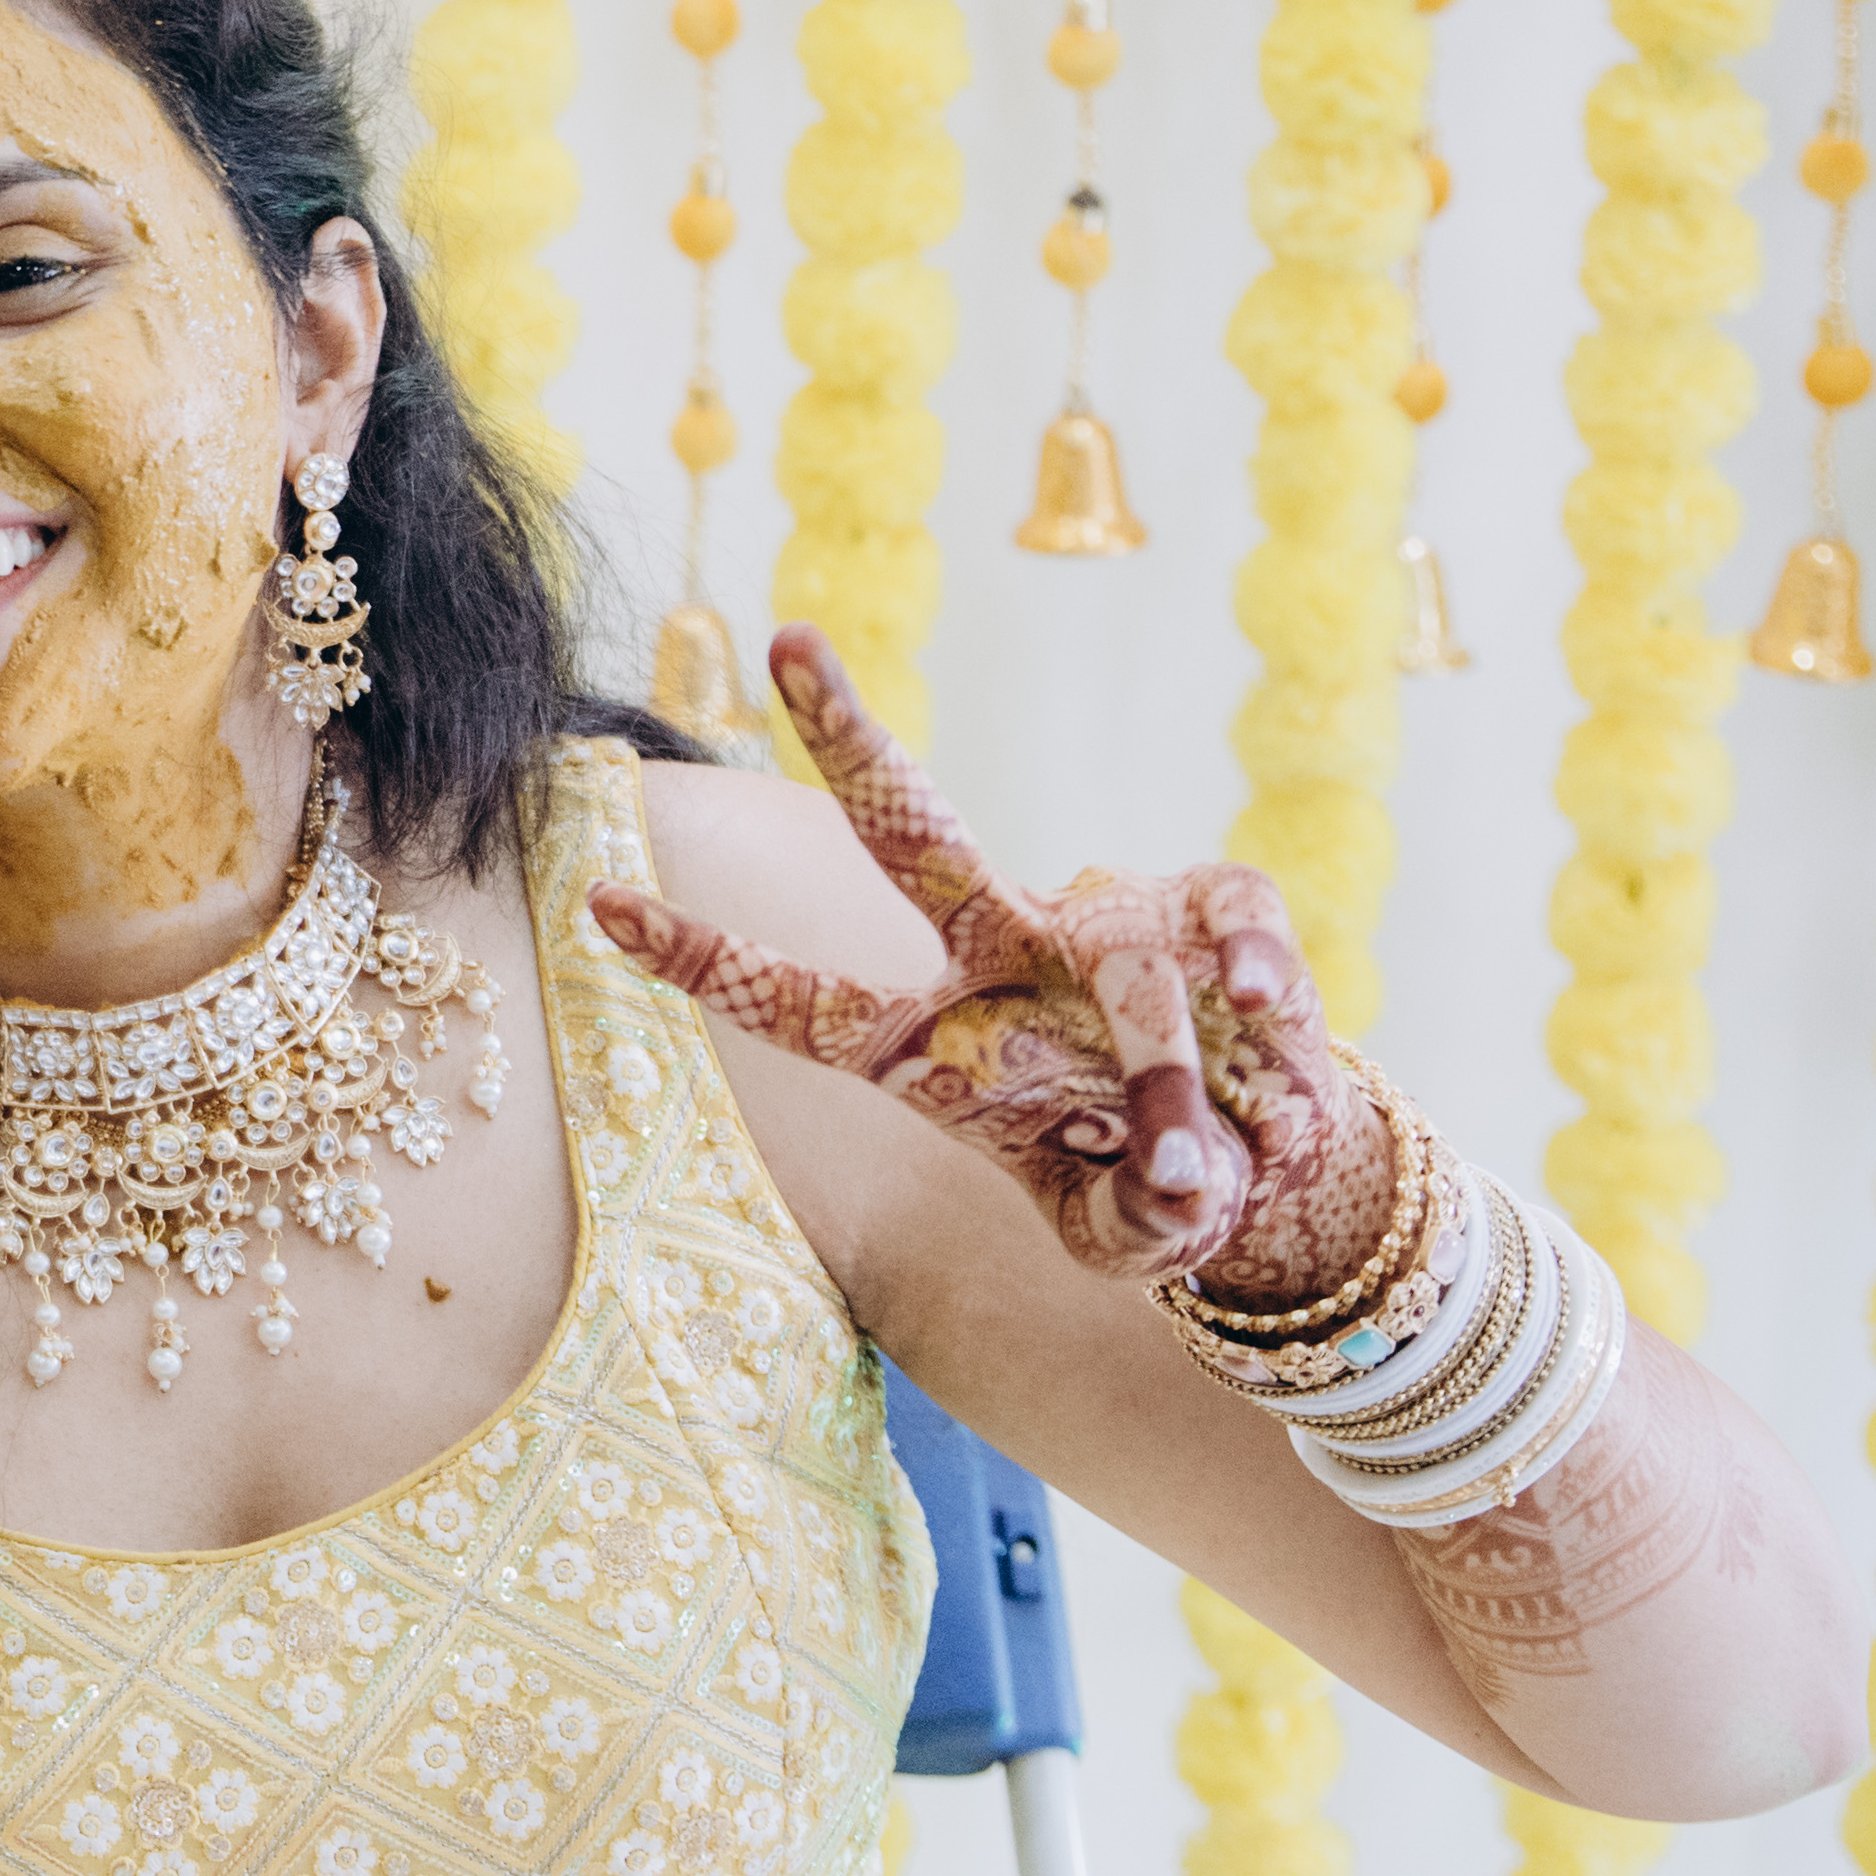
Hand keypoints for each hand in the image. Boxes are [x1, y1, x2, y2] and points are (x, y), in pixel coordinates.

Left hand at [581, 627, 1381, 1292]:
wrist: (1270, 1166)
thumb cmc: (1149, 1194)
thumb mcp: (1128, 1240)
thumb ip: (1141, 1218)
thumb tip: (1178, 1166)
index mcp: (934, 1044)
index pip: (800, 999)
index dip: (707, 958)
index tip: (601, 908)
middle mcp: (1002, 954)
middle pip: (910, 830)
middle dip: (848, 733)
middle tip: (782, 635)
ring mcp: (1105, 922)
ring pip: (1129, 961)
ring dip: (1169, 1068)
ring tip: (1198, 1158)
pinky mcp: (1214, 909)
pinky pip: (1233, 933)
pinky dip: (1261, 997)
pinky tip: (1274, 1056)